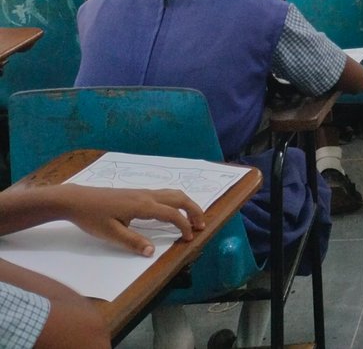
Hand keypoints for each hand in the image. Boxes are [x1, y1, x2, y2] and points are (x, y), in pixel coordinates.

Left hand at [59, 185, 204, 255]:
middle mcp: (147, 196)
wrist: (77, 200)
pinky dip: (176, 201)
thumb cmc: (93, 218)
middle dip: (194, 210)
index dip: (184, 226)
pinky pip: (165, 194)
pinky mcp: (137, 193)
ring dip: (187, 204)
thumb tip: (152, 252)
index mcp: (143, 206)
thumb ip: (133, 242)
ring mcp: (143, 192)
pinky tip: (173, 211)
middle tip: (201, 225)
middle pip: (179, 198)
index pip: (172, 214)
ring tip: (192, 218)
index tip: (190, 238)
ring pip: (173, 193)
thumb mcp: (111, 234)